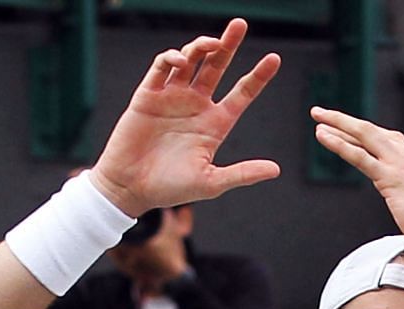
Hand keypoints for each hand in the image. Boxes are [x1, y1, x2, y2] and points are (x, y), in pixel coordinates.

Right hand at [87, 20, 280, 216]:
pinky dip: (171, 57)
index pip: (242, 93)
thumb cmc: (169, 189)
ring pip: (191, 61)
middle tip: (239, 24)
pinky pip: (162, 68)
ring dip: (201, 47)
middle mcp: (195, 106)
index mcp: (214, 124)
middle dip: (228, 45)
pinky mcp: (148, 96)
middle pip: (217, 67)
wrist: (128, 189)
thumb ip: (241, 174)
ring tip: (211, 43)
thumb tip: (275, 170)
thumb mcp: (210, 182)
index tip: (274, 58)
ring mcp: (172, 98)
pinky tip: (181, 59)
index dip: (258, 76)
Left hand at [311, 107, 403, 273]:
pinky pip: (360, 157)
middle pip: (373, 131)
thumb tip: (400, 202)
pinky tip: (323, 136)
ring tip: (317, 116)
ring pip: (365, 136)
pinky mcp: (392, 178)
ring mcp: (402, 165)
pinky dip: (340, 145)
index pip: (386, 139)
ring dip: (339, 124)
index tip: (343, 127)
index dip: (362, 132)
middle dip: (345, 120)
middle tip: (321, 113)